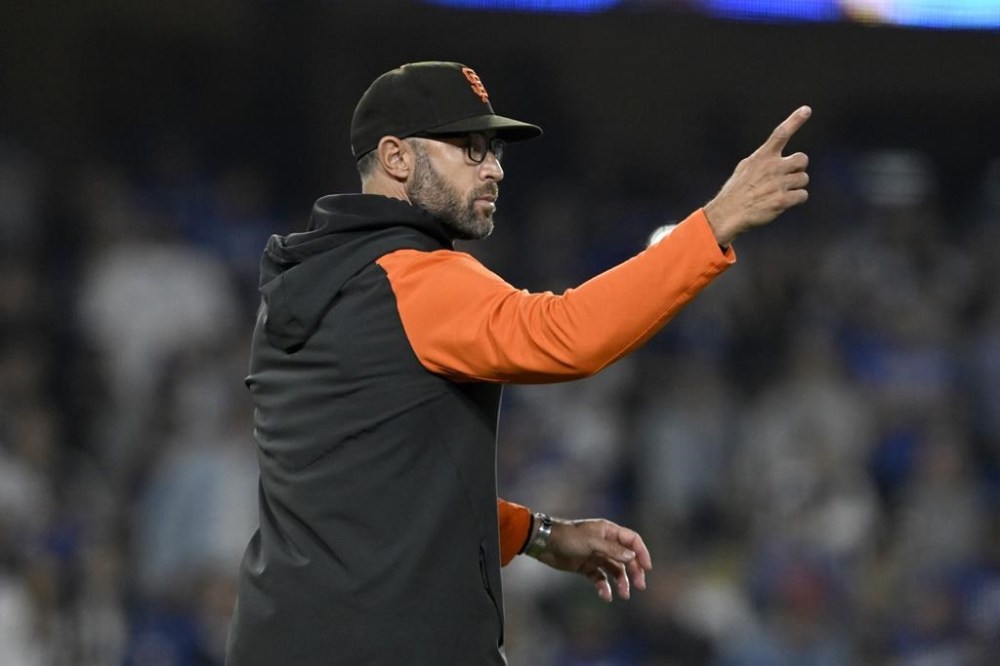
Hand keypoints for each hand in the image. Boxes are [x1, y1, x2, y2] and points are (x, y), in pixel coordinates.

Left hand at [531, 518, 651, 601]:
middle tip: (639, 586)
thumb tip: (632, 557)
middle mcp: (605, 543)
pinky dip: (604, 587)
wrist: (545, 543)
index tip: (647, 568)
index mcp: (608, 531)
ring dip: (621, 582)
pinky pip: (600, 578)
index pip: (632, 540)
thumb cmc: (568, 537)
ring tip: (624, 595)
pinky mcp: (586, 567)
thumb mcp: (591, 542)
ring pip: (615, 570)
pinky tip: (606, 596)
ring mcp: (596, 555)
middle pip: (626, 558)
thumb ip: (612, 549)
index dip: (641, 553)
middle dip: (634, 571)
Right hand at [703, 105, 811, 245]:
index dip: (795, 120)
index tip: (806, 110)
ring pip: (803, 179)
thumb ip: (763, 159)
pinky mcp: (782, 200)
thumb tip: (779, 157)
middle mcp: (772, 167)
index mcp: (762, 157)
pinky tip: (784, 202)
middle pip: (802, 159)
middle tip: (787, 176)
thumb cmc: (736, 191)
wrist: (728, 214)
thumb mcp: (745, 168)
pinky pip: (802, 195)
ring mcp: (778, 183)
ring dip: (796, 186)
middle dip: (798, 168)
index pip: (781, 133)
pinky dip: (796, 199)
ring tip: (780, 192)